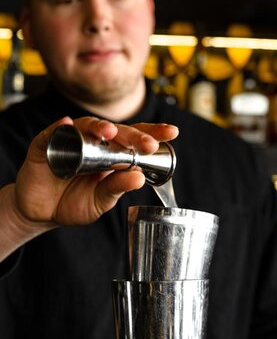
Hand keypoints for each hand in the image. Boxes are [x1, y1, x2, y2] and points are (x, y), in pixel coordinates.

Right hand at [15, 116, 178, 226]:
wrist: (42, 212)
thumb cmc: (73, 203)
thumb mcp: (101, 201)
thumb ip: (117, 188)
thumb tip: (139, 178)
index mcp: (112, 155)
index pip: (135, 140)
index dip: (152, 134)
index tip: (172, 132)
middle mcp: (94, 143)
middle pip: (116, 131)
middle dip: (133, 135)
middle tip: (147, 143)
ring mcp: (70, 140)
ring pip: (86, 126)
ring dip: (99, 127)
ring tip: (110, 133)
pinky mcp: (46, 144)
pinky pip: (52, 133)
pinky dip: (60, 128)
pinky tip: (66, 126)